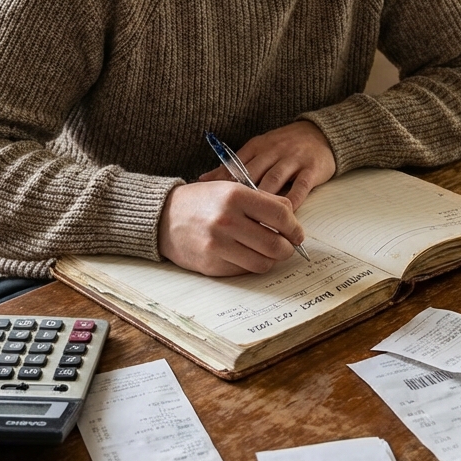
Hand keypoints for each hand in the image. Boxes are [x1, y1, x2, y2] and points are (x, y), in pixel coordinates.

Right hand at [157, 181, 305, 275]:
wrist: (164, 217)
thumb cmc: (202, 201)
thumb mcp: (230, 189)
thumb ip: (263, 200)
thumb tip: (292, 218)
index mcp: (235, 196)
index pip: (281, 215)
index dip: (295, 228)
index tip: (296, 233)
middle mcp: (227, 220)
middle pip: (276, 245)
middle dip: (287, 248)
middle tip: (286, 246)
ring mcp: (218, 245)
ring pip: (263, 263)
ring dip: (271, 260)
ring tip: (266, 252)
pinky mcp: (211, 265)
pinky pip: (244, 271)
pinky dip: (250, 265)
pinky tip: (245, 255)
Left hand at [198, 121, 335, 208]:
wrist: (321, 134)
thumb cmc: (284, 147)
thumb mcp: (257, 150)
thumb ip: (233, 166)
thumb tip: (202, 180)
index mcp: (256, 146)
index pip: (235, 165)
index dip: (222, 185)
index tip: (211, 203)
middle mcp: (273, 151)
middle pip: (252, 174)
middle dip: (240, 196)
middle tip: (229, 217)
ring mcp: (293, 159)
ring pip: (274, 180)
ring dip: (264, 201)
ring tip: (254, 222)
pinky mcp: (311, 168)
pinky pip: (300, 187)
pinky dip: (291, 202)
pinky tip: (284, 217)